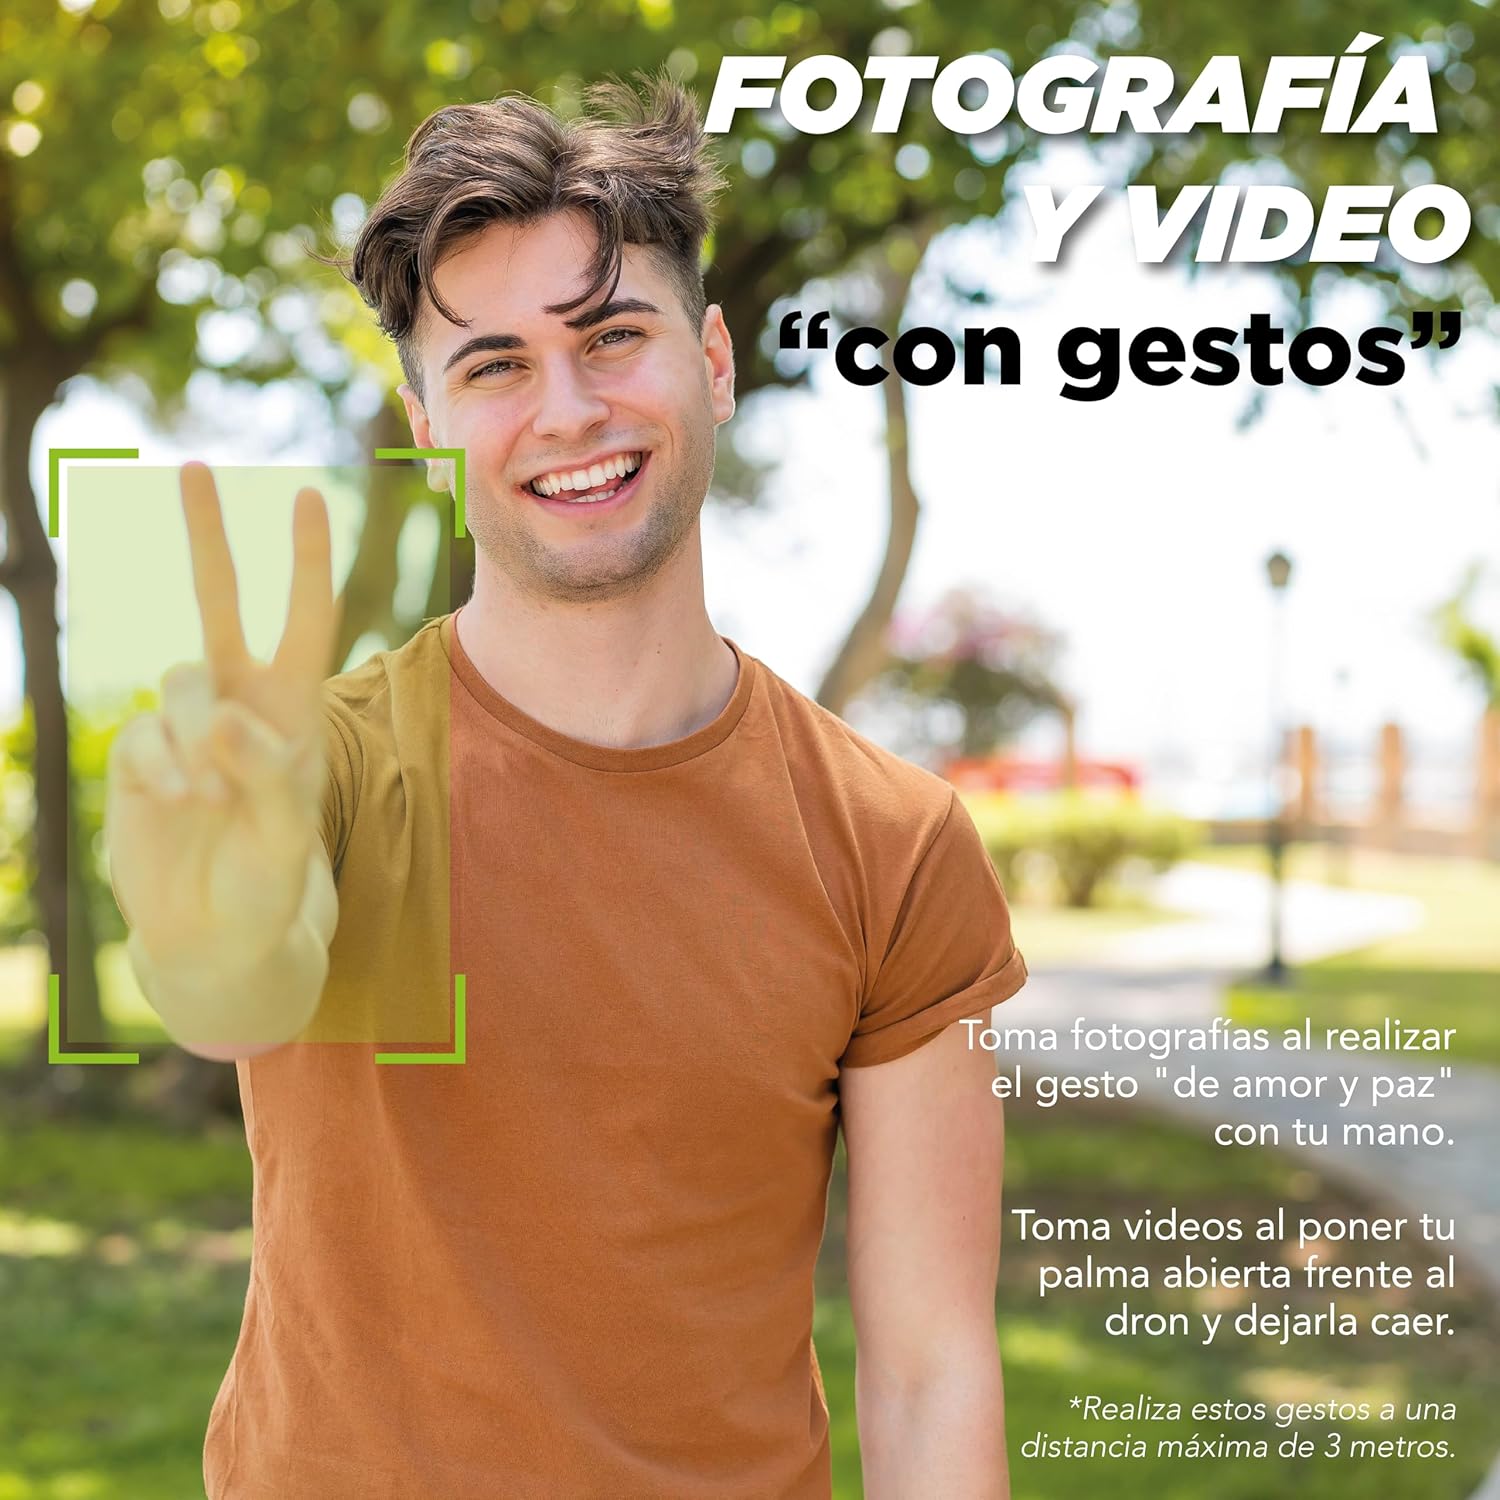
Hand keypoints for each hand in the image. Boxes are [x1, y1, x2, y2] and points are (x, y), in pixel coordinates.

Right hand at [105, 462, 341, 976]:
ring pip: (179, 679)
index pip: (303, 619)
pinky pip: (145, 737)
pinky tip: (183, 806)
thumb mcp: (287, 832)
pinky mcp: (138, 755)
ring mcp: (184, 725)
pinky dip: (164, 770)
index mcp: (293, 707)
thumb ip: (264, 774)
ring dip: (197, 735)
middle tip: (193, 465)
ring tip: (212, 799)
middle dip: (209, 536)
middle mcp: (237, 702)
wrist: (213, 936)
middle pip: (218, 602)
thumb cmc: (269, 882)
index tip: (309, 497)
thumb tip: (223, 718)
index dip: (306, 560)